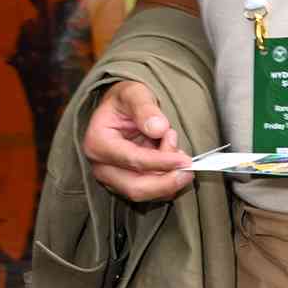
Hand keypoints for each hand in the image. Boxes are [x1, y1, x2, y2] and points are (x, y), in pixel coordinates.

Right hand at [81, 79, 191, 202]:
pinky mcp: (125, 185)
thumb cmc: (125, 101)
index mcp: (98, 142)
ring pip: (145, 194)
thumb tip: (159, 128)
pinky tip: (173, 161)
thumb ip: (145, 108)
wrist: (121, 110)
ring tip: (178, 151)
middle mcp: (101, 166)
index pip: (133, 160)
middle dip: (167, 182)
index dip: (162, 162)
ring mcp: (112, 179)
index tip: (185, 160)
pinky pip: (150, 193)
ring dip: (168, 179)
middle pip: (135, 188)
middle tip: (189, 169)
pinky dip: (167, 182)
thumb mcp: (134, 93)